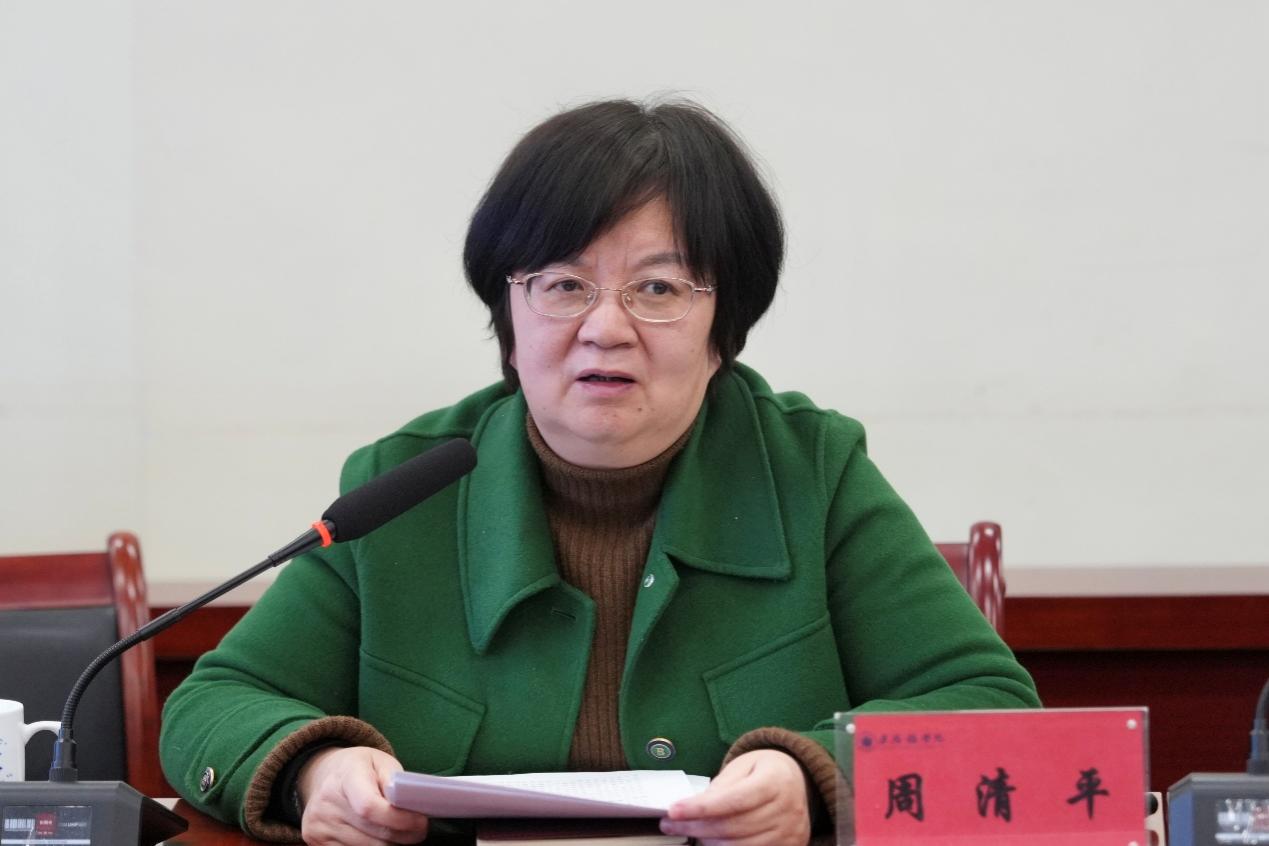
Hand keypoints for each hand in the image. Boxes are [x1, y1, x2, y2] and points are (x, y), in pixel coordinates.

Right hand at [296, 746, 429, 844]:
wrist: (324, 775)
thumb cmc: (360, 768)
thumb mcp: (381, 762)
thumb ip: (396, 782)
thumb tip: (412, 805)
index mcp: (345, 776)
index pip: (369, 806)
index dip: (398, 819)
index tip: (421, 821)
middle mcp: (327, 802)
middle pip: (371, 832)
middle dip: (403, 836)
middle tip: (420, 832)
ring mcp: (319, 825)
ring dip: (390, 845)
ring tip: (403, 834)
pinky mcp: (316, 841)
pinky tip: (383, 839)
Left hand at [660, 749, 811, 845]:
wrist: (798, 780)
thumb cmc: (764, 770)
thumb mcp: (743, 766)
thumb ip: (721, 787)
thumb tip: (692, 808)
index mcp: (775, 781)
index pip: (733, 800)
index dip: (700, 808)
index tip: (673, 811)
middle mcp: (787, 809)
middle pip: (732, 827)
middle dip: (695, 827)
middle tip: (670, 824)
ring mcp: (790, 832)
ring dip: (708, 842)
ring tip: (690, 832)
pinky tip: (711, 842)